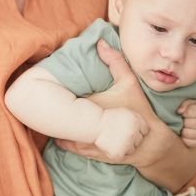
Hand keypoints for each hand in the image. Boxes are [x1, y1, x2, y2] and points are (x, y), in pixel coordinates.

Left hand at [54, 39, 172, 168]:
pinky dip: (63, 139)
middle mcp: (85, 128)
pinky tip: (63, 130)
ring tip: (53, 115)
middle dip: (52, 111)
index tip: (47, 88)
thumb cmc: (138, 111)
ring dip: (57, 126)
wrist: (149, 143)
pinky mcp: (88, 153)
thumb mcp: (129, 83)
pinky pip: (67, 146)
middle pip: (57, 120)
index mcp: (90, 108)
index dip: (54, 95)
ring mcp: (85, 143)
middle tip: (46, 100)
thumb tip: (100, 42)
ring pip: (60, 135)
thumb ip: (115, 62)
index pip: (62, 102)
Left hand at [178, 99, 195, 146]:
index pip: (188, 113)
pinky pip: (186, 142)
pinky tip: (188, 132)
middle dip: (183, 121)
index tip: (186, 113)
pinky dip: (184, 137)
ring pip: (185, 133)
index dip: (184, 112)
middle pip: (186, 123)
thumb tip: (179, 111)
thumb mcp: (193, 102)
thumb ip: (185, 103)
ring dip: (183, 129)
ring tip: (186, 126)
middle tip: (186, 120)